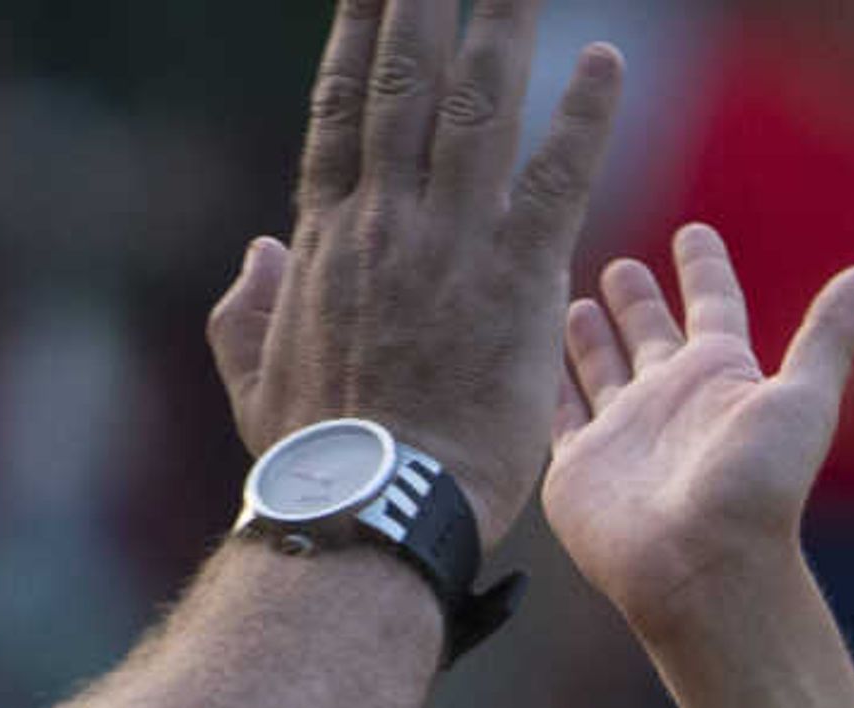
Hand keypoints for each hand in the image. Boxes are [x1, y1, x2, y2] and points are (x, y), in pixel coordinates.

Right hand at [204, 4, 622, 549]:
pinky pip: (554, 179)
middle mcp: (383, 221)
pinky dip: (582, 118)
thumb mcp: (257, 381)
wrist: (369, 510)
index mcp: (326, 240)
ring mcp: (447, 244)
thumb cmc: (319, 464)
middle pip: (404, 83)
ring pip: (475, 109)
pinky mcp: (513, 281)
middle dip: (423, 3)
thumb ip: (247, 313)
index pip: (342, 112)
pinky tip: (606, 61)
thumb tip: (254, 255)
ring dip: (501, 29)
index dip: (356, 39)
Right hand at [540, 224, 853, 637]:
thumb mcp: (803, 399)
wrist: (704, 569)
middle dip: (638, 301)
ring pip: (601, 370)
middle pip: (651, 336)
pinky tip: (533, 358)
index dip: (703, 269)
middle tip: (621, 264)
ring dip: (589, 338)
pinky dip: (547, 384)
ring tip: (571, 298)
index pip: (713, 305)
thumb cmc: (759, 488)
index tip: (693, 232)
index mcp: (722, 378)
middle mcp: (672, 400)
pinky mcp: (580, 465)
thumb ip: (828, 335)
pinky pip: (557, 413)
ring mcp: (624, 433)